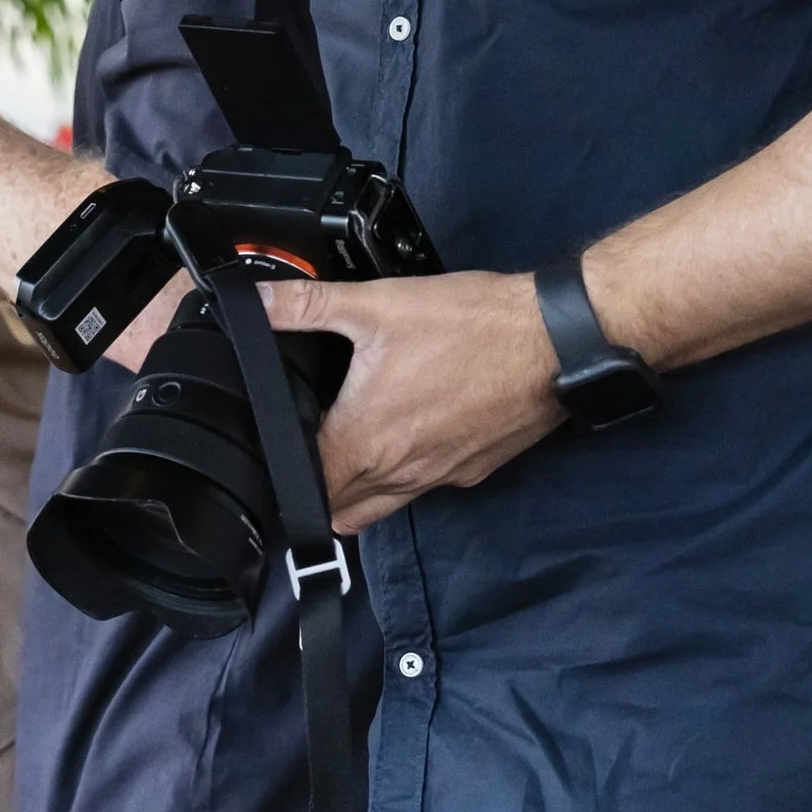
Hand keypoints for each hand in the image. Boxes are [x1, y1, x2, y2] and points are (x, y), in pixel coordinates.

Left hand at [260, 270, 563, 530]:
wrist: (556, 340)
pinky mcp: (471, 471)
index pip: (303, 488)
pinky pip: (422, 490)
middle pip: (339, 511)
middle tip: (304, 449)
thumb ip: (307, 305)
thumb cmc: (472, 326)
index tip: (274, 447)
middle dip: (316, 490)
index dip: (281, 472)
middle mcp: (400, 474)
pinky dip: (403, 477)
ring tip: (347, 446)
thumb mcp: (379, 304)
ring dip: (358, 489)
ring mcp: (439, 478)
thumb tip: (255, 301)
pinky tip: (406, 433)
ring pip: (380, 508)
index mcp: (365, 442)